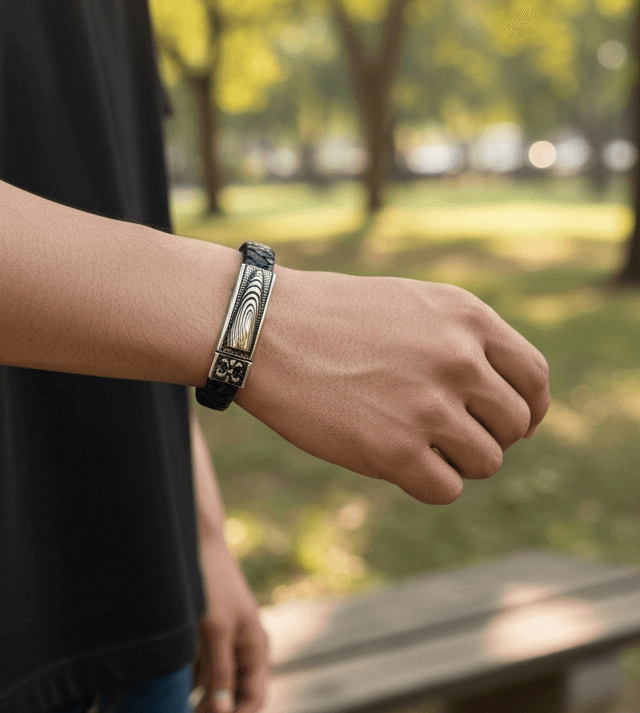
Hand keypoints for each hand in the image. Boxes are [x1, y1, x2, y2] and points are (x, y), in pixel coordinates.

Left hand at [193, 534, 269, 712]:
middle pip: (238, 693)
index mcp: (257, 646)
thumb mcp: (216, 631)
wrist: (199, 543)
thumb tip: (225, 712)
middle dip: (219, 710)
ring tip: (182, 709)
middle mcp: (247, 646)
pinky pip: (208, 667)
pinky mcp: (212, 632)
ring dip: (205, 698)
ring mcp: (230, 639)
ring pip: (221, 682)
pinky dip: (196, 681)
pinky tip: (179, 691)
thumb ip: (221, 672)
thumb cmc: (212, 583)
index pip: (254, 699)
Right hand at [237, 268, 550, 504]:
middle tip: (445, 434)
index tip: (511, 424)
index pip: (533, 377)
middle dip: (487, 436)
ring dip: (455, 461)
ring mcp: (428, 406)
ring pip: (486, 462)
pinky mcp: (395, 451)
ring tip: (411, 442)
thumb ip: (462, 340)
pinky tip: (392, 458)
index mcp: (466, 317)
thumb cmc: (329, 318)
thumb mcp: (409, 305)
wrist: (261, 330)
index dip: (529, 409)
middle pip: (514, 425)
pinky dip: (426, 482)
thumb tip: (502, 397)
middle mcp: (458, 359)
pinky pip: (446, 489)